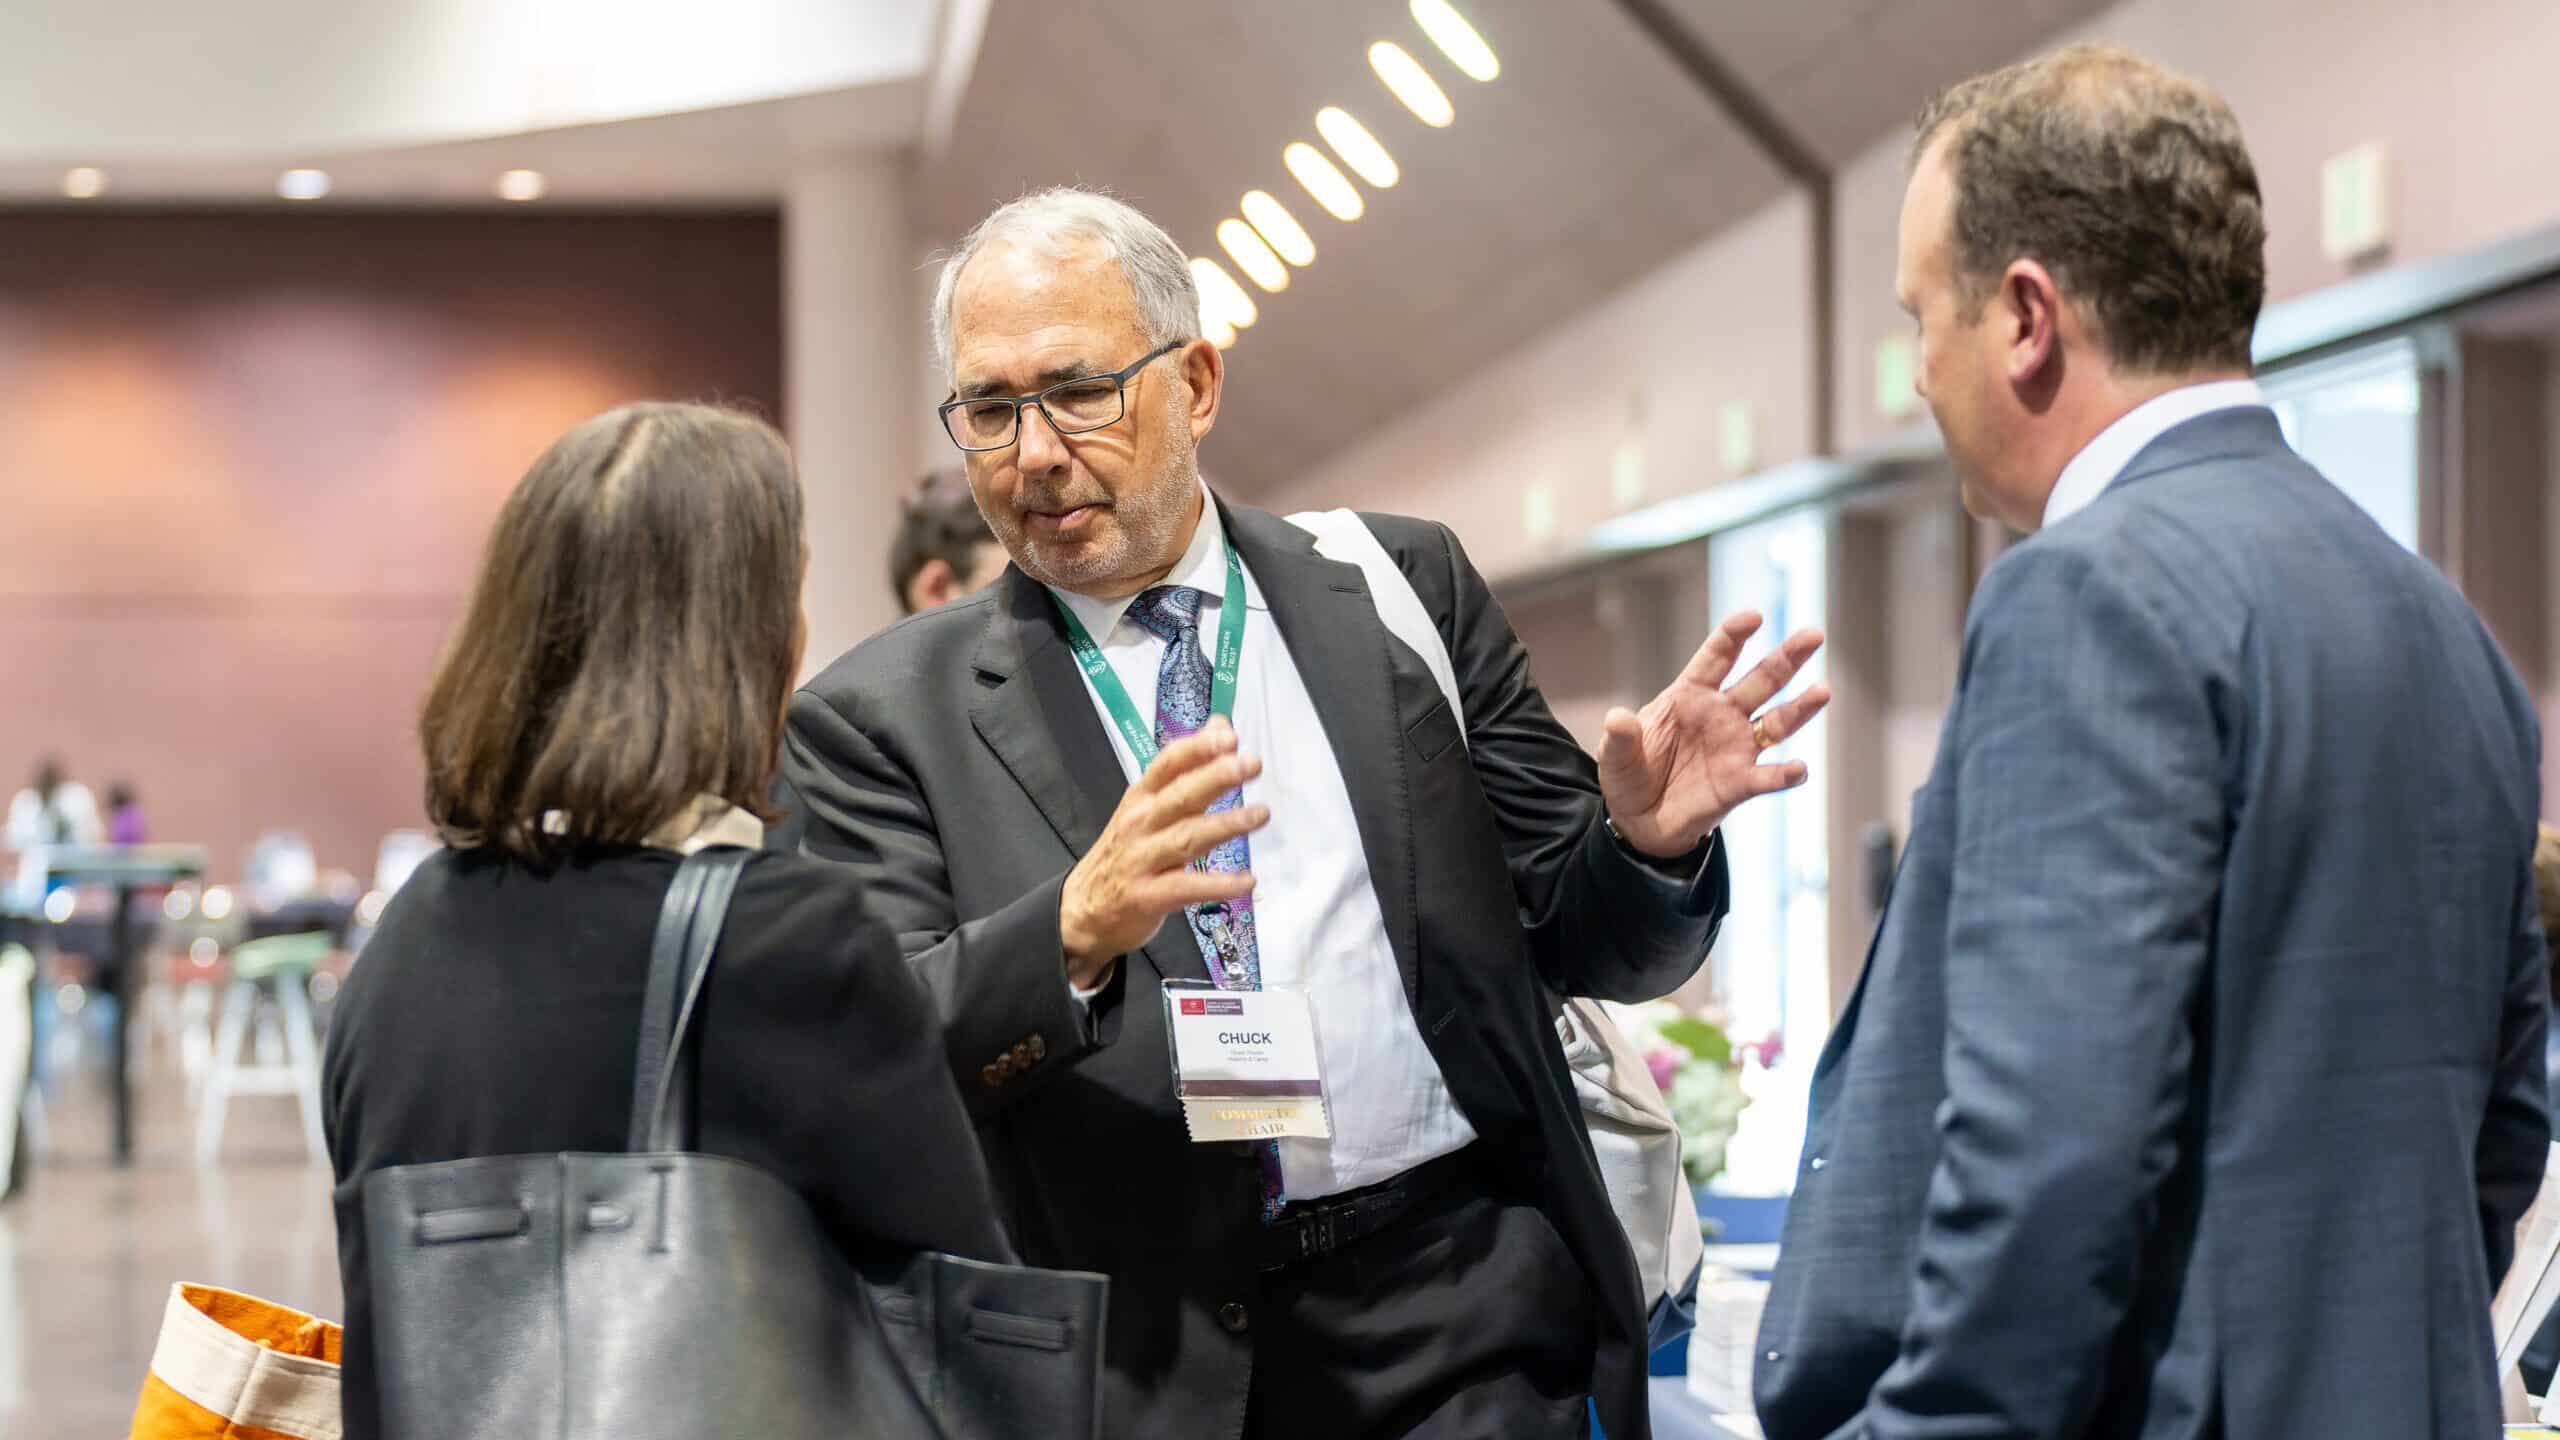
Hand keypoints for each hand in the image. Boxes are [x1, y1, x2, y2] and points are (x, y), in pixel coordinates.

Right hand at [1059, 717, 1267, 988]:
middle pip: (1180, 796)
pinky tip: (1246, 880)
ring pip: (1187, 837)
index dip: (1197, 749)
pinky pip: (1187, 887)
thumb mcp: (1148, 807)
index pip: (1168, 764)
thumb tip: (1220, 728)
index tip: (1228, 736)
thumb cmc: (1125, 853)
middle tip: (1249, 764)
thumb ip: (1187, 771)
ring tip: (1259, 814)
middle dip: (1216, 777)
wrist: (1083, 909)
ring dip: (1225, 824)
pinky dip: (1218, 884)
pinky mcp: (1148, 896)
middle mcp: (1141, 823)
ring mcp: (1142, 859)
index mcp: (1141, 797)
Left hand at [1598, 610, 1829, 858]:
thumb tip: (1618, 717)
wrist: (1639, 822)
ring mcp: (1736, 748)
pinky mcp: (1740, 784)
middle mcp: (1721, 715)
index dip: (1734, 636)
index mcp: (1689, 695)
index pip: (1716, 658)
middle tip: (1814, 635)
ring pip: (1776, 722)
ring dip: (1800, 708)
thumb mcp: (1615, 756)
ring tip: (1823, 691)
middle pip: (1760, 680)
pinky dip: (1784, 774)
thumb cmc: (1628, 776)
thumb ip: (1620, 736)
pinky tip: (1798, 769)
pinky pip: (1767, 777)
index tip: (1754, 617)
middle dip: (1787, 658)